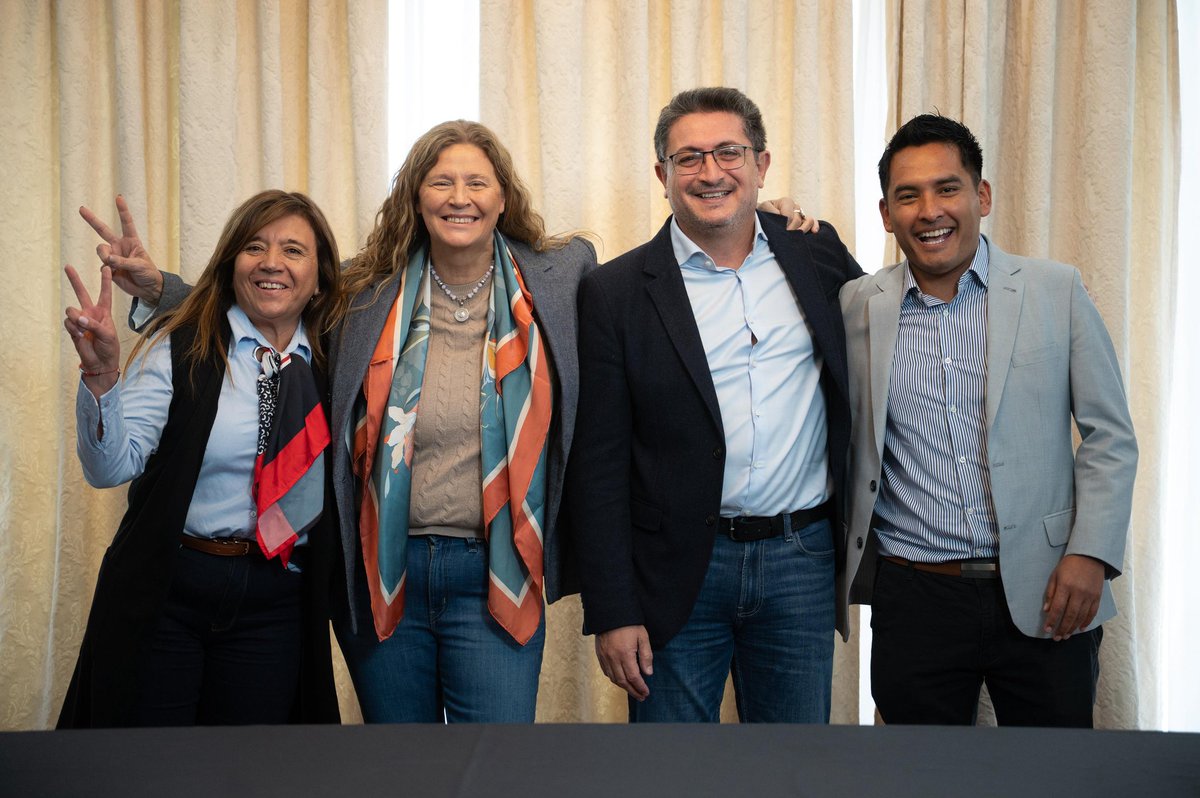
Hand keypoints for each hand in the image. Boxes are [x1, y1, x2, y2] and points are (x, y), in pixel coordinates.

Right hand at [64, 264, 120, 397]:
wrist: (100, 362)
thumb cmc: (109, 347)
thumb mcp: (107, 335)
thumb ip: (94, 325)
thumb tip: (78, 317)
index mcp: (104, 312)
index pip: (105, 293)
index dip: (105, 281)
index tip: (107, 268)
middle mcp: (91, 313)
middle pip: (81, 293)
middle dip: (74, 280)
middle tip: (68, 266)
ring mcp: (80, 320)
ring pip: (71, 310)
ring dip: (76, 319)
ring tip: (82, 329)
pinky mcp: (72, 328)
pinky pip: (68, 322)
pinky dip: (72, 328)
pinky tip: (79, 335)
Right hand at [79, 196, 163, 302]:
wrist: (147, 289)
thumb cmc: (149, 274)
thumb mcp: (139, 266)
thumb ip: (123, 262)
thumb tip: (107, 259)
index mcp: (131, 241)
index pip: (126, 223)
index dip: (122, 210)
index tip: (118, 197)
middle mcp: (120, 246)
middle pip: (103, 230)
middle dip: (92, 220)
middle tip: (81, 208)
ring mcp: (113, 256)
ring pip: (100, 251)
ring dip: (104, 256)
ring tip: (111, 264)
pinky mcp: (108, 267)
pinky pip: (102, 265)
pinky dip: (106, 270)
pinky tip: (115, 274)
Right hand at [595, 625, 652, 700]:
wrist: (610, 612)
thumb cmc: (629, 623)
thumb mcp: (642, 636)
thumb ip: (646, 655)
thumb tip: (648, 673)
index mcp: (625, 654)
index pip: (633, 677)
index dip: (640, 687)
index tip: (646, 692)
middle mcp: (613, 658)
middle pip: (623, 681)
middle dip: (633, 691)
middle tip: (641, 697)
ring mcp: (605, 657)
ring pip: (613, 678)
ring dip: (623, 687)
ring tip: (632, 691)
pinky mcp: (599, 654)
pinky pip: (606, 671)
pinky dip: (614, 678)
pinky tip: (620, 680)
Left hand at [757, 197, 819, 232]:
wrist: (763, 215)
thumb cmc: (763, 212)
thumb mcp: (763, 208)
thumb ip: (771, 211)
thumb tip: (781, 217)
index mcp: (786, 202)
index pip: (789, 216)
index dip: (784, 225)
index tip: (778, 232)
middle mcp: (795, 206)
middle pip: (797, 220)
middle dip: (790, 230)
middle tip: (783, 237)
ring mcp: (801, 214)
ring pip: (807, 221)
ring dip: (801, 230)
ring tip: (794, 237)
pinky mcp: (804, 220)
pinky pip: (813, 222)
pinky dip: (814, 226)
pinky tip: (814, 231)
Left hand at [1042, 554, 1104, 639]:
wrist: (1090, 557)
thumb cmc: (1068, 566)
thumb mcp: (1055, 576)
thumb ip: (1051, 593)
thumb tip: (1047, 610)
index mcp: (1065, 586)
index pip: (1057, 608)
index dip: (1052, 620)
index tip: (1047, 629)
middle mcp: (1078, 593)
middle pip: (1070, 615)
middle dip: (1062, 628)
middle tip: (1056, 638)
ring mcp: (1090, 596)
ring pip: (1081, 616)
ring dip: (1073, 628)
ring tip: (1066, 636)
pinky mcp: (1098, 597)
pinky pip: (1092, 613)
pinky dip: (1086, 622)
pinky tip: (1080, 628)